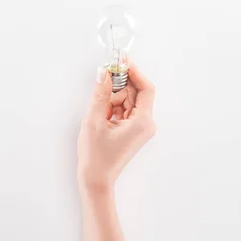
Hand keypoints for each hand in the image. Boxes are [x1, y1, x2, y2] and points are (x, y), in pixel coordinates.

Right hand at [77, 62, 155, 191]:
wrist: (96, 179)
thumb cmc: (96, 155)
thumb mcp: (94, 120)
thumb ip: (100, 93)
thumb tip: (104, 72)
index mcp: (143, 121)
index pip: (146, 88)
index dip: (134, 72)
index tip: (121, 61)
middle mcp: (147, 124)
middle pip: (136, 92)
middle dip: (118, 88)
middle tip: (101, 89)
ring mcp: (141, 128)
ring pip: (129, 100)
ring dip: (113, 100)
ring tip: (100, 115)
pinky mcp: (134, 130)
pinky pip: (125, 110)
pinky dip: (113, 108)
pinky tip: (103, 118)